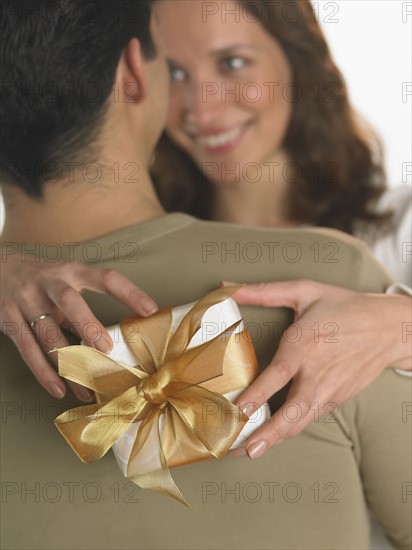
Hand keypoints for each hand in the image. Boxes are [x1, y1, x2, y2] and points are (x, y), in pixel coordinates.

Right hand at [1, 253, 158, 400]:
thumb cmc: (43, 278)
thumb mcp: (66, 279)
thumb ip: (84, 303)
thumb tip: (116, 338)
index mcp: (72, 271)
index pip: (106, 277)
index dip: (130, 292)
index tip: (151, 310)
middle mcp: (49, 282)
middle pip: (69, 301)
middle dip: (88, 325)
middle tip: (106, 349)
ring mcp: (26, 300)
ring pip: (47, 332)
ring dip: (68, 361)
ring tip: (87, 386)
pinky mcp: (8, 319)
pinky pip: (27, 349)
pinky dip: (43, 372)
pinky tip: (59, 388)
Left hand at [226, 280, 410, 458]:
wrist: (388, 328)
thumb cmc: (344, 307)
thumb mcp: (304, 291)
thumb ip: (263, 291)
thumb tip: (226, 287)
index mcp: (304, 345)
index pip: (278, 375)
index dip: (258, 394)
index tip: (239, 411)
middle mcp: (316, 373)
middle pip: (292, 412)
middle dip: (267, 434)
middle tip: (243, 449)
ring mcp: (329, 390)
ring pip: (301, 422)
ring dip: (276, 438)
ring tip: (250, 451)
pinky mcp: (337, 399)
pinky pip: (310, 417)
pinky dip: (291, 429)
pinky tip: (274, 435)